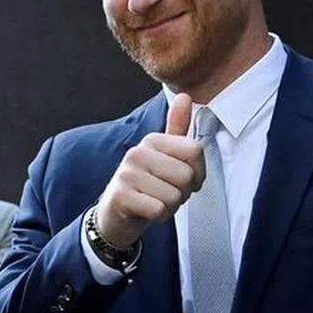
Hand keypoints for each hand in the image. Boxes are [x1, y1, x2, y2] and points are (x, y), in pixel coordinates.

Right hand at [97, 93, 204, 246]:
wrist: (115, 215)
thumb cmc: (146, 186)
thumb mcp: (163, 156)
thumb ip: (176, 129)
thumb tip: (184, 96)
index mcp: (152, 140)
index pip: (196, 150)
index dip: (197, 172)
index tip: (181, 179)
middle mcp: (137, 152)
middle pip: (187, 175)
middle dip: (183, 193)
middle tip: (165, 193)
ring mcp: (126, 173)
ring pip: (174, 195)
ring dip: (170, 207)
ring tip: (154, 202)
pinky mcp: (121, 196)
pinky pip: (159, 209)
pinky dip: (157, 216)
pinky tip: (145, 211)